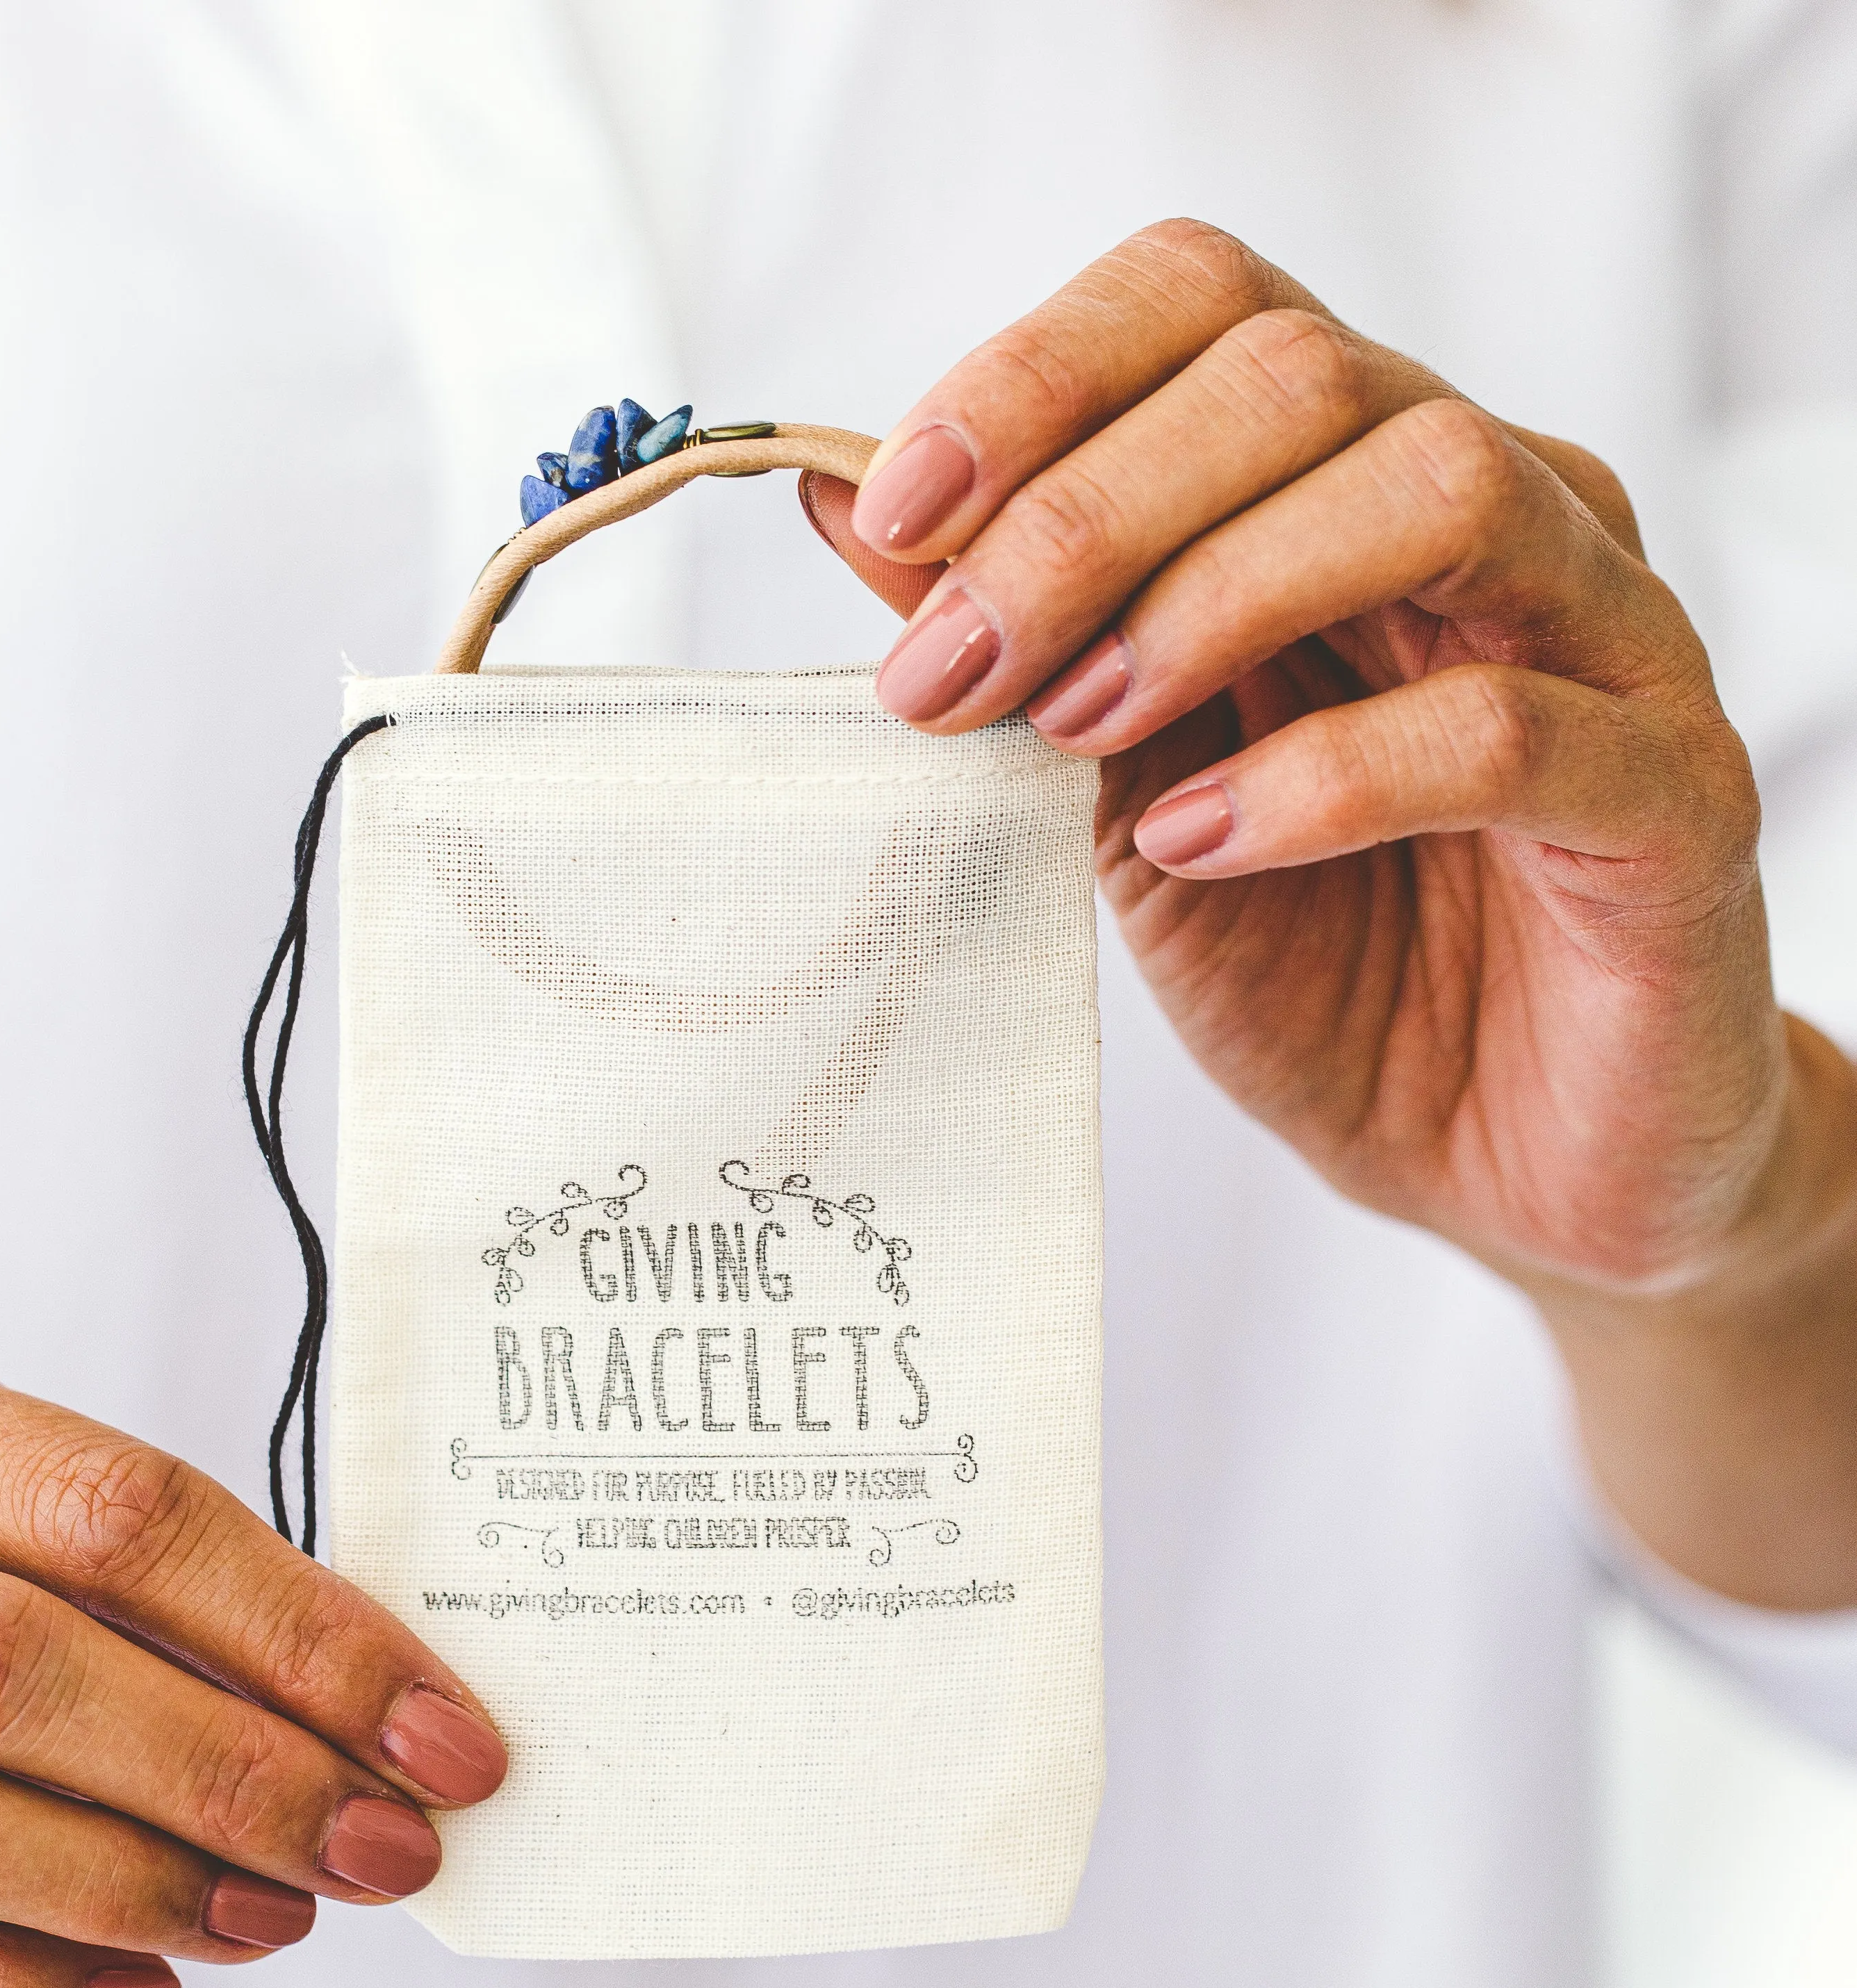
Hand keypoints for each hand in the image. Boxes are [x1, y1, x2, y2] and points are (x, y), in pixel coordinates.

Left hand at [806, 218, 1856, 1309]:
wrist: (1501, 1157)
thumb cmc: (1323, 962)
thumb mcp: (1122, 793)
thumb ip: (1022, 644)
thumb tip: (840, 495)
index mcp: (1353, 486)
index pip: (1212, 303)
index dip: (1039, 376)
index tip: (894, 514)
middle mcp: (1501, 514)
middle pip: (1302, 374)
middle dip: (1080, 514)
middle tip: (947, 672)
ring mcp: (1609, 639)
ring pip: (1434, 487)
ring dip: (1206, 601)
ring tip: (1073, 733)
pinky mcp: (1673, 796)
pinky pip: (1507, 729)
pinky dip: (1323, 778)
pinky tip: (1199, 845)